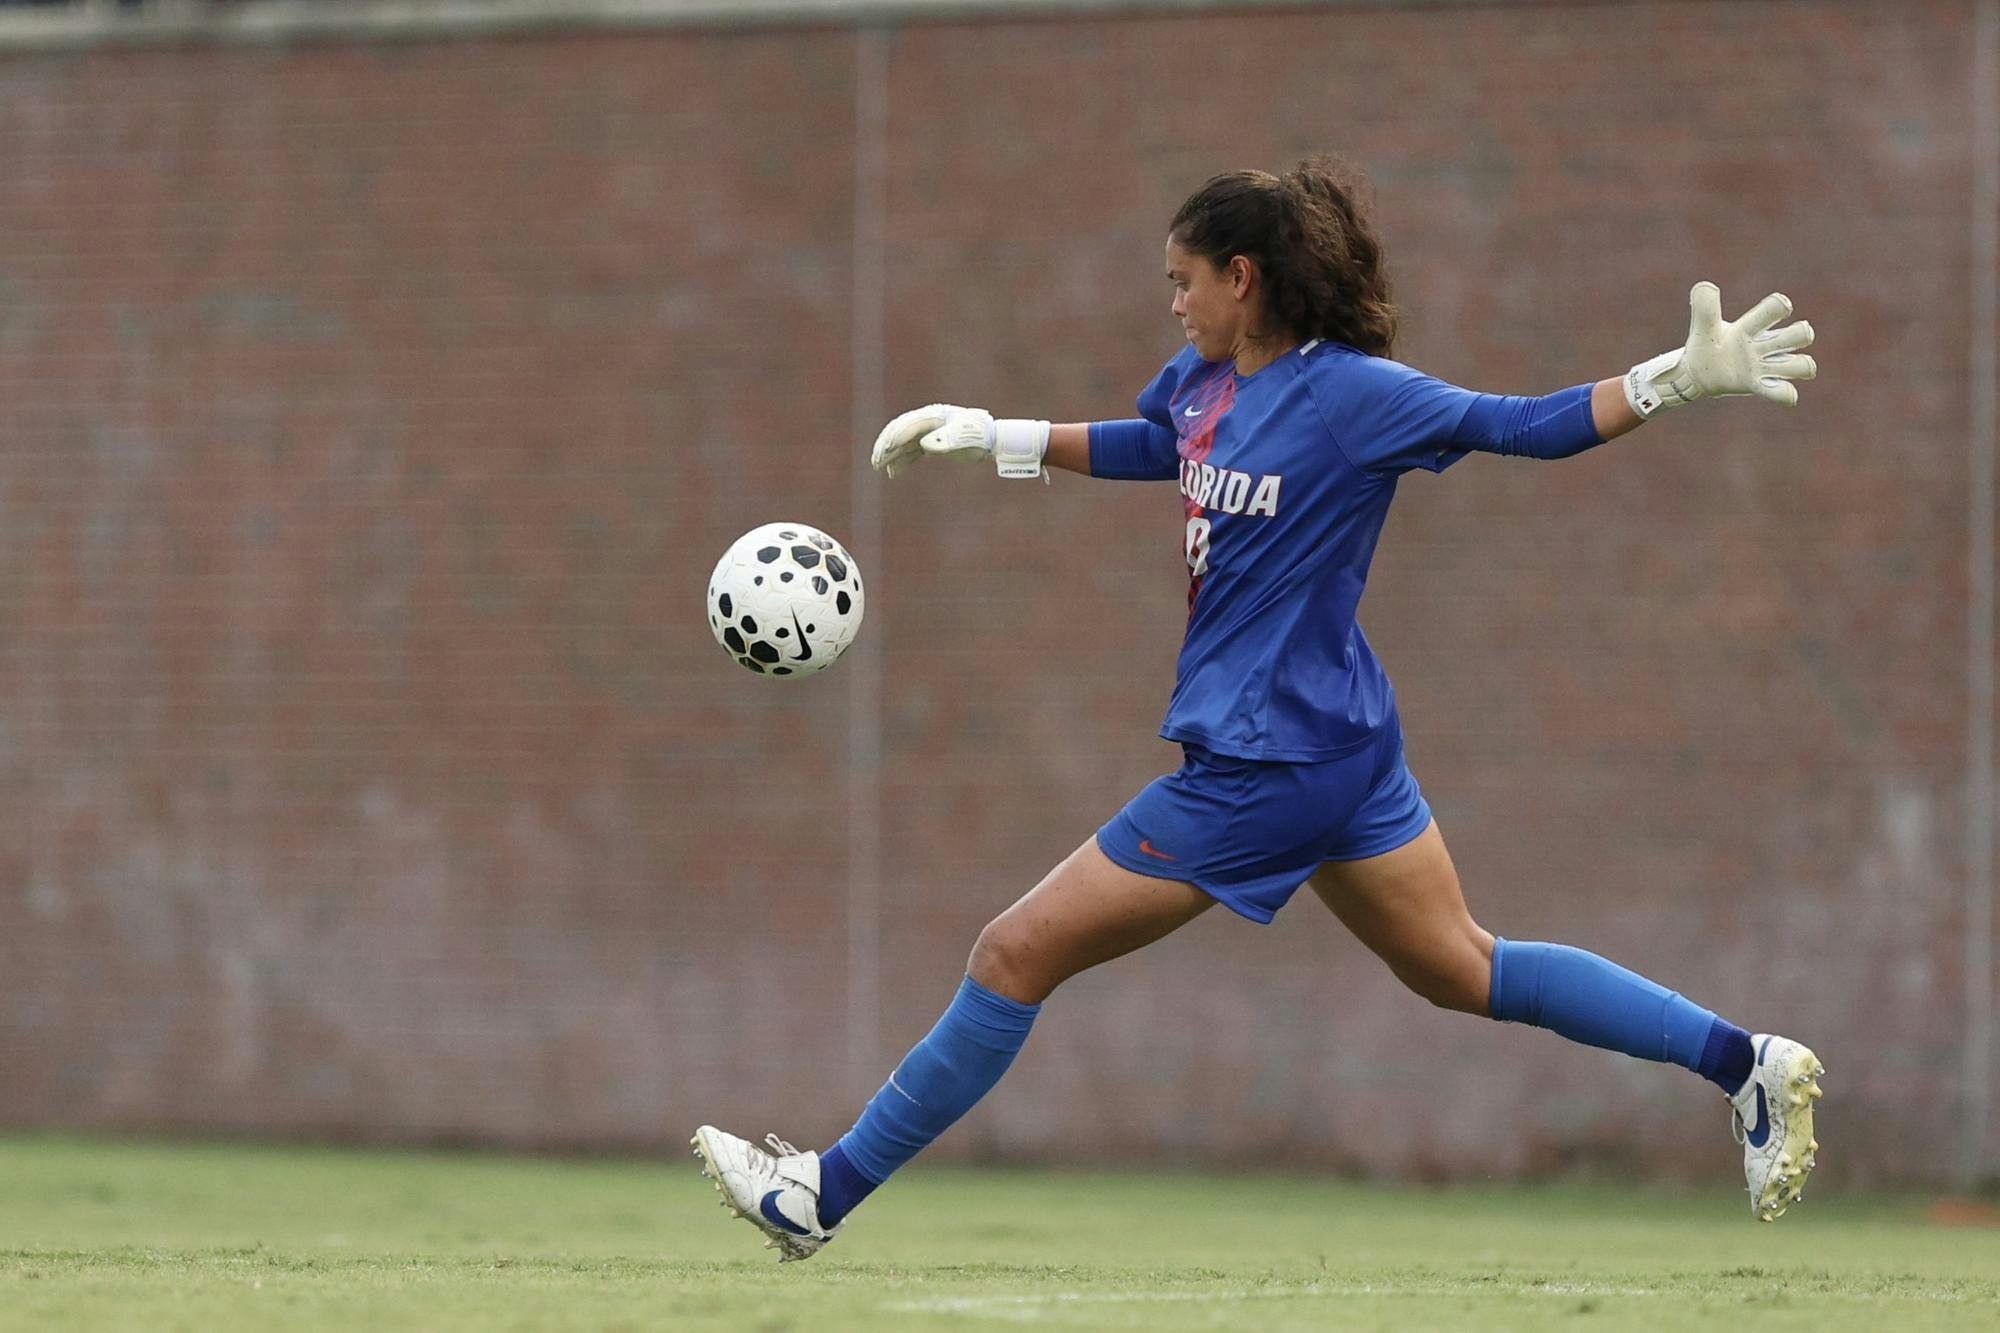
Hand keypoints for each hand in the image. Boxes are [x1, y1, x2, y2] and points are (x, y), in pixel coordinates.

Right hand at [869, 404, 995, 477]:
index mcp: (933, 416)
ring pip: (903, 443)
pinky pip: (911, 452)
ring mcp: (927, 433)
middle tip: (876, 461)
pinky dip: (901, 462)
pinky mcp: (930, 444)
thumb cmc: (979, 436)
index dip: (896, 437)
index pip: (909, 426)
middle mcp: (927, 423)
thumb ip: (945, 440)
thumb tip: (924, 445)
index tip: (886, 450)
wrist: (991, 440)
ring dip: (890, 455)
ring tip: (878, 467)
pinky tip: (893, 473)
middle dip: (886, 445)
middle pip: (899, 432)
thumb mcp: (964, 438)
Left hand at [1625, 282, 1817, 416]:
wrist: (1697, 373)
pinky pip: (1784, 393)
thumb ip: (1705, 308)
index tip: (1776, 308)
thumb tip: (1704, 286)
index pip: (1777, 308)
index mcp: (1752, 327)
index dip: (1780, 306)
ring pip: (1802, 365)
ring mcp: (1765, 367)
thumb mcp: (1703, 327)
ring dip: (1796, 366)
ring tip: (1773, 368)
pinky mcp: (1760, 386)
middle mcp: (1765, 345)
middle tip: (1775, 342)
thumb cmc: (1707, 345)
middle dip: (1800, 334)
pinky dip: (1786, 394)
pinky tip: (1774, 390)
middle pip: (1802, 334)